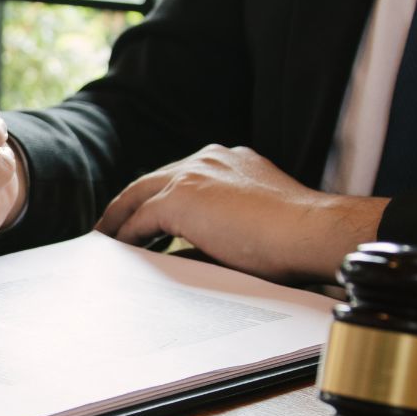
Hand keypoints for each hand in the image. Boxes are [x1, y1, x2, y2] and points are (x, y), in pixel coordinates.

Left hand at [94, 145, 386, 282]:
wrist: (311, 231)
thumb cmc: (295, 239)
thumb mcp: (250, 226)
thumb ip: (215, 231)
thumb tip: (179, 256)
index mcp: (228, 161)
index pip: (180, 177)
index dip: (158, 198)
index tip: (145, 219)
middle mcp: (207, 159)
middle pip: (152, 181)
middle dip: (129, 204)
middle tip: (111, 228)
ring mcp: (192, 174)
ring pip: (139, 196)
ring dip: (119, 219)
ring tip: (105, 240)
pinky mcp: (180, 198)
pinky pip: (140, 220)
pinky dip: (125, 236)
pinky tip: (116, 250)